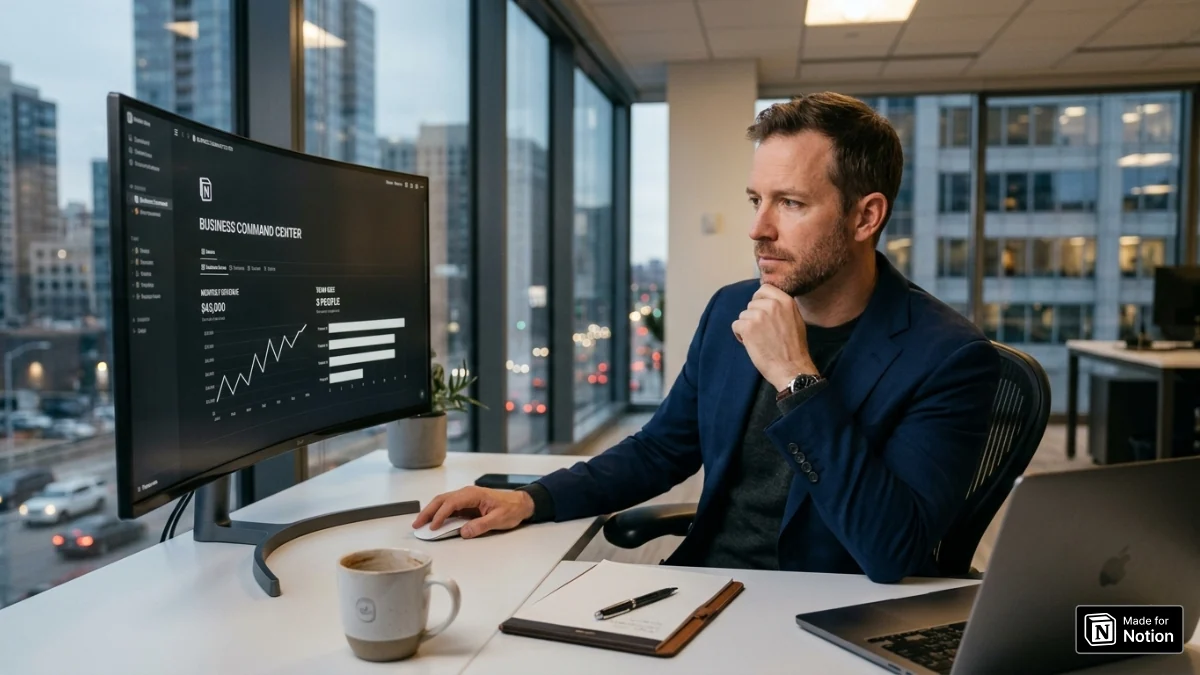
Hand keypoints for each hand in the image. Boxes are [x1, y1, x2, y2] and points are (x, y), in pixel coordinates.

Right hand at [412, 486, 534, 538]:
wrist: (521, 503)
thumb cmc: (511, 508)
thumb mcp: (498, 520)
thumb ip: (481, 526)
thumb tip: (464, 532)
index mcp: (473, 494)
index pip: (451, 503)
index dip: (440, 515)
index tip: (433, 527)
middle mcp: (467, 493)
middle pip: (441, 500)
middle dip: (427, 512)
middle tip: (417, 524)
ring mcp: (466, 498)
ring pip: (443, 502)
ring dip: (430, 512)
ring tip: (421, 523)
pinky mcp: (466, 504)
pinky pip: (449, 507)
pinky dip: (438, 513)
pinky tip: (433, 522)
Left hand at [732, 284, 818, 389]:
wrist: (791, 368)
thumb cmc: (794, 348)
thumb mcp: (795, 320)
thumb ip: (782, 308)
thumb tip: (767, 301)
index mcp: (786, 301)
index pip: (764, 288)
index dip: (760, 300)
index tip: (762, 311)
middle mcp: (772, 304)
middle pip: (752, 303)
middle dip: (753, 316)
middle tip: (762, 331)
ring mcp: (759, 315)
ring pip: (743, 315)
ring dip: (747, 326)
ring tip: (758, 339)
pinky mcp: (748, 327)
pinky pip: (736, 325)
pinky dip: (740, 335)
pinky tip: (751, 344)